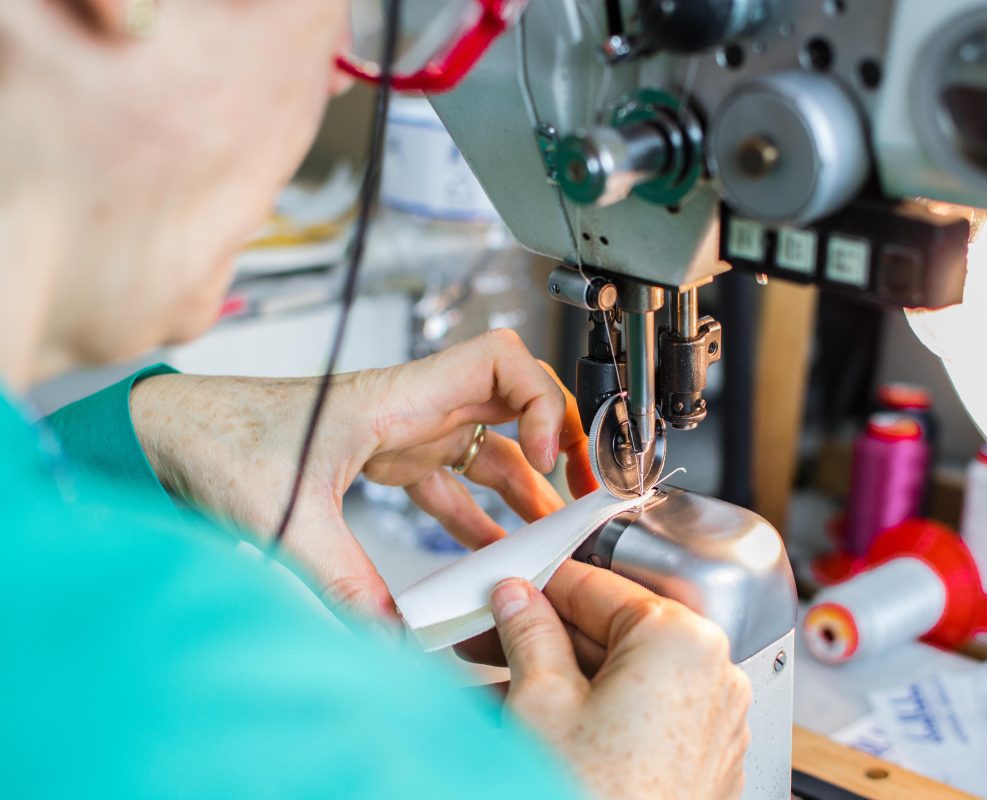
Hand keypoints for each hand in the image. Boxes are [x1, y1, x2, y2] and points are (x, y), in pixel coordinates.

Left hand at [130, 329, 597, 619]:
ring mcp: (403, 431)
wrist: (171, 433)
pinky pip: (453, 482)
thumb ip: (342, 580)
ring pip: (491, 446)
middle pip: (514, 403)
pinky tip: (491, 550)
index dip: (542, 399)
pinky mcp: (386, 459)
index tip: (549, 453)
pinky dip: (479, 513)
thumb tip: (391, 636)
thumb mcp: (286, 515)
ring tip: (550, 531)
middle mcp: (412, 406)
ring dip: (525, 485)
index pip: (500, 361)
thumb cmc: (220, 438)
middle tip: (582, 488)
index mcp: (398, 395)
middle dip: (559, 440)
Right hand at [490, 562, 751, 799]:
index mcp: (681, 642)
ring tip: (496, 683)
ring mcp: (714, 723)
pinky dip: (595, 711)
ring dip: (561, 675)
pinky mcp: (703, 763)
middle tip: (490, 633)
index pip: (600, 586)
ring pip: (624, 677)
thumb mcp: (539, 700)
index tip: (510, 581)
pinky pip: (644, 715)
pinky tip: (538, 719)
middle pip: (614, 633)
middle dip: (546, 634)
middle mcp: (713, 675)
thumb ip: (529, 632)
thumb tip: (518, 599)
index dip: (543, 582)